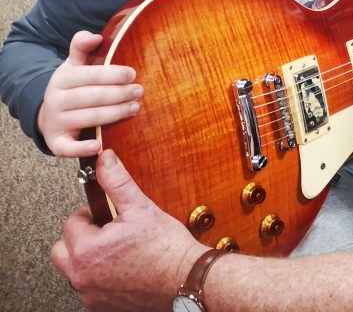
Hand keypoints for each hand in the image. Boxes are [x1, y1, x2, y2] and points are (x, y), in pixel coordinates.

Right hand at [38, 31, 142, 156]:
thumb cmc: (72, 86)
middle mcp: (56, 100)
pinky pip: (67, 148)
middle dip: (119, 94)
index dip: (112, 74)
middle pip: (92, 97)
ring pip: (88, 118)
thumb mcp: (74, 64)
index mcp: (61, 79)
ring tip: (135, 107)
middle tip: (140, 91)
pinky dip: (82, 148)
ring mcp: (55, 122)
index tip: (133, 73)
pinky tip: (100, 146)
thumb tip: (93, 36)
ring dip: (114, 114)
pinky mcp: (57, 142)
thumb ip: (82, 47)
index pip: (89, 75)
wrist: (48, 113)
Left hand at [51, 149, 206, 310]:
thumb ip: (117, 181)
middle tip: (106, 232)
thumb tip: (104, 159)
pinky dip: (99, 278)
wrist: (185, 278)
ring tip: (116, 250)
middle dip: (80, 238)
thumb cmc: (166, 247)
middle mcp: (82, 275)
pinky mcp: (100, 307)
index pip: (71, 223)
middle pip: (62, 251)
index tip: (106, 215)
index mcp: (87, 248)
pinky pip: (89, 288)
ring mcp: (90, 294)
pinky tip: (122, 268)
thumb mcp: (141, 207)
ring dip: (87, 259)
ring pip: (74, 270)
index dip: (90, 214)